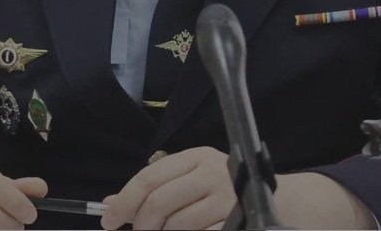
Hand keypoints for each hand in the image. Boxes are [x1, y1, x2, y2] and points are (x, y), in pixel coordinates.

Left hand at [100, 146, 232, 229]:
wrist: (271, 199)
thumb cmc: (221, 189)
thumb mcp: (189, 178)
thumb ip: (153, 188)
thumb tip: (110, 203)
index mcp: (196, 157)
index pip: (149, 177)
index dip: (125, 200)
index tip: (109, 220)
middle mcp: (212, 173)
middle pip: (160, 201)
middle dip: (142, 224)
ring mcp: (226, 198)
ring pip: (177, 224)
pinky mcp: (236, 221)